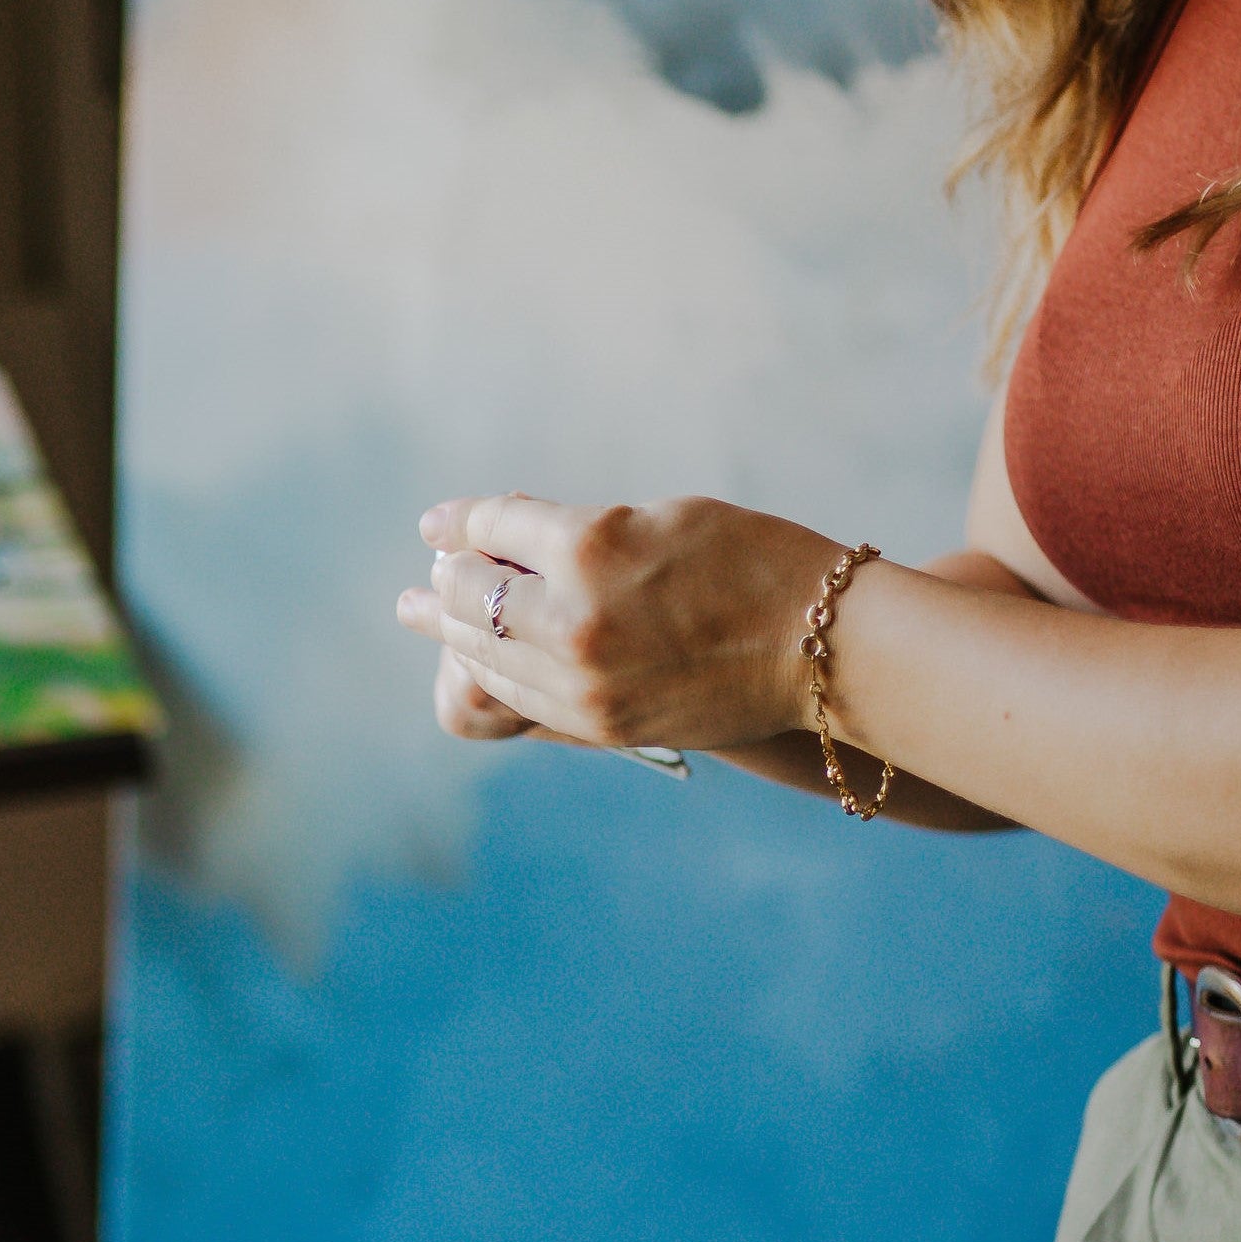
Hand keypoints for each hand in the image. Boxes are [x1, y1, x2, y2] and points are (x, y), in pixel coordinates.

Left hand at [394, 494, 843, 752]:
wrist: (820, 647)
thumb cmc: (751, 561)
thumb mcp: (657, 518)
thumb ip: (575, 532)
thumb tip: (502, 542)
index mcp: (590, 547)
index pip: (492, 528)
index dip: (459, 523)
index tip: (438, 526)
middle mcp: (573, 617)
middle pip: (470, 596)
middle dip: (441, 584)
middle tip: (420, 584)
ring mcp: (581, 680)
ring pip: (484, 654)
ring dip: (451, 633)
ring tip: (426, 618)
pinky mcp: (597, 723)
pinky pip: (520, 697)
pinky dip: (494, 672)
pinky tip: (483, 660)